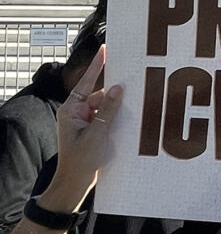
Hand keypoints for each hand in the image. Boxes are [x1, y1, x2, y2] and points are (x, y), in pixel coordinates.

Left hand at [8, 45, 122, 233]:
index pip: (85, 83)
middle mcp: (77, 113)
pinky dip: (118, 117)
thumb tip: (118, 88)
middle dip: (115, 92)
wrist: (74, 184)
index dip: (97, 66)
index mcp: (71, 111)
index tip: (105, 49)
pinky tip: (131, 117)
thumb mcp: (97, 134)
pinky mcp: (93, 130)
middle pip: (99, 94)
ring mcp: (85, 122)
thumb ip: (108, 110)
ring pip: (106, 106)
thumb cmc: (80, 161)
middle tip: (134, 80)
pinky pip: (108, 117)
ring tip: (136, 102)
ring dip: (118, 107)